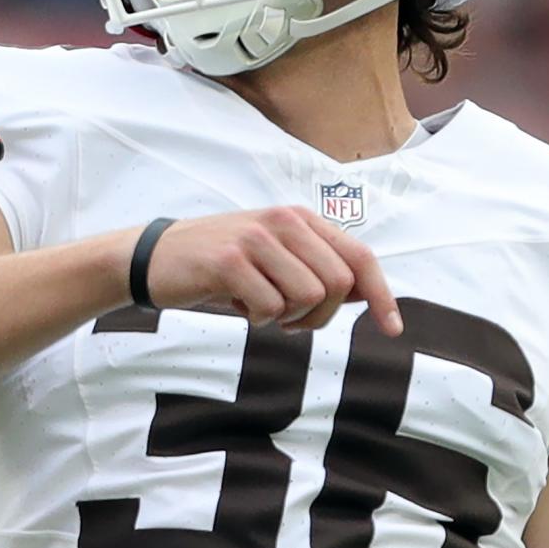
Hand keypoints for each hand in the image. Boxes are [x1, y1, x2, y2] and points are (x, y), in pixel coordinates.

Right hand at [143, 206, 402, 335]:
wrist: (154, 259)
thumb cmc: (220, 265)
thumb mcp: (274, 260)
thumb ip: (317, 269)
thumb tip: (365, 294)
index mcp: (300, 219)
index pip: (359, 256)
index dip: (381, 294)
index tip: (393, 328)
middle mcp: (283, 221)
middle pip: (337, 285)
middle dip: (319, 316)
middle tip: (288, 320)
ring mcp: (256, 238)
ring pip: (308, 297)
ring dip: (287, 318)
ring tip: (259, 308)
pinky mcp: (229, 261)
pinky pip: (270, 308)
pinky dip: (257, 319)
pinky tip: (237, 305)